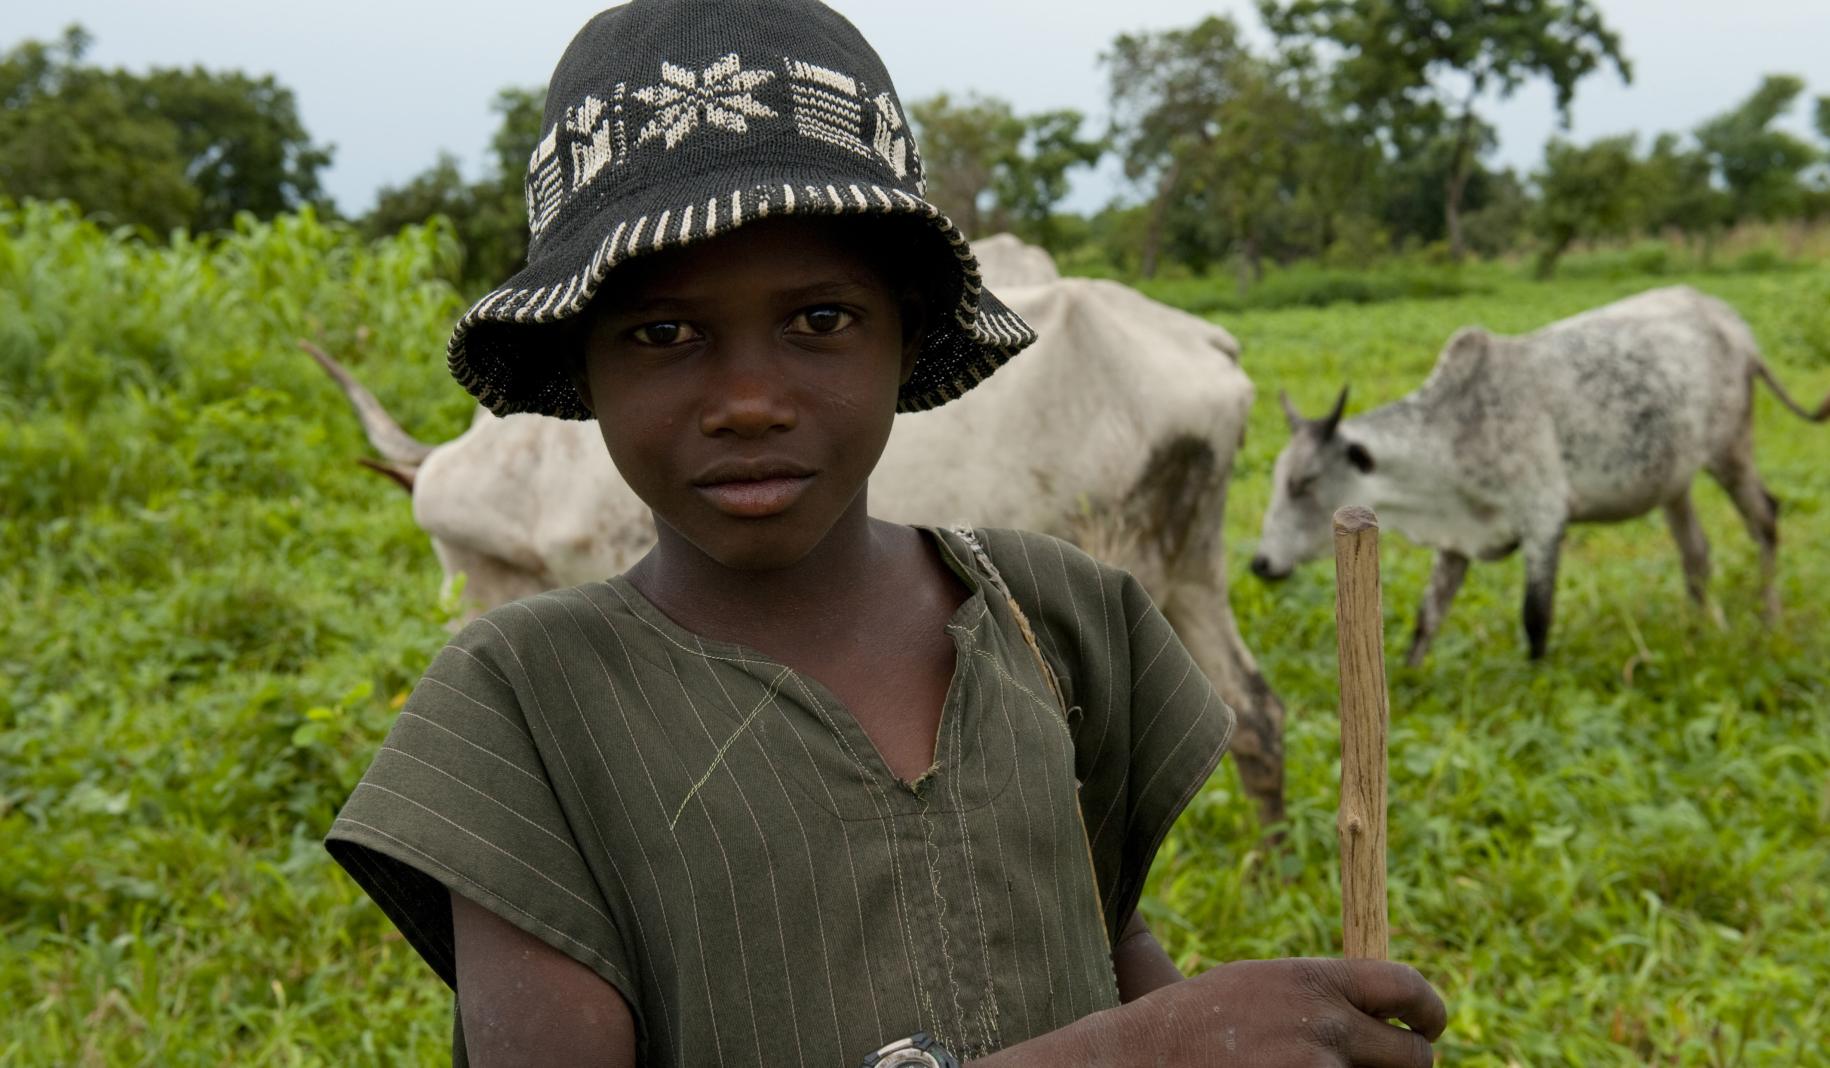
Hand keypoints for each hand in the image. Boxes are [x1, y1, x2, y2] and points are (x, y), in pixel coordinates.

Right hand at [1114, 957, 1444, 1066]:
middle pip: (1413, 1057)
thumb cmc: (1190, 1026)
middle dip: (1407, 1066)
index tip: (1429, 1025)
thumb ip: (1316, 995)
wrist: (1135, 1063)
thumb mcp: (1254, 985)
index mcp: (1310, 981)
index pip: (1405, 987)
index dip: (1429, 1009)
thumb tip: (1379, 1011)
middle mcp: (1322, 1025)